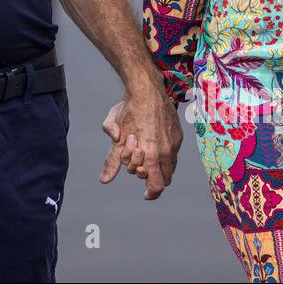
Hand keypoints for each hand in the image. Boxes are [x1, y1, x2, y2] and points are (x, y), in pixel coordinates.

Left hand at [100, 75, 182, 199]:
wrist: (147, 88)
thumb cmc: (129, 110)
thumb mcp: (116, 137)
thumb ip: (112, 160)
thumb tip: (104, 180)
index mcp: (152, 154)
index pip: (157, 185)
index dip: (151, 193)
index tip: (146, 194)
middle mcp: (167, 151)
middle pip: (165, 179)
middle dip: (152, 178)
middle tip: (140, 168)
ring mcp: (174, 143)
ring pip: (171, 167)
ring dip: (159, 168)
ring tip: (146, 157)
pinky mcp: (178, 135)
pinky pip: (174, 153)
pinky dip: (165, 156)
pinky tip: (153, 146)